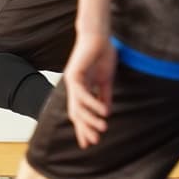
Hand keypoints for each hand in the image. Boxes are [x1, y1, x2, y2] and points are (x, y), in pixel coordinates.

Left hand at [62, 31, 115, 148]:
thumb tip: (106, 113)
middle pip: (76, 114)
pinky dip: (92, 103)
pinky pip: (82, 93)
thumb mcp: (105, 81)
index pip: (80, 113)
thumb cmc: (102, 55)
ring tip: (102, 129)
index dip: (84, 128)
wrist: (98, 37)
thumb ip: (104, 96)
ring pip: (77, 106)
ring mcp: (72, 81)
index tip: (90, 142)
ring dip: (90, 119)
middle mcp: (74, 88)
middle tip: (93, 141)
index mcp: (81, 89)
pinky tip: (102, 112)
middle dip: (84, 128)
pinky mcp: (74, 74)